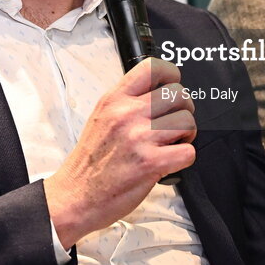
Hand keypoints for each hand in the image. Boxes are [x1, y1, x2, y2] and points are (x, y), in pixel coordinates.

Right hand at [44, 58, 195, 248]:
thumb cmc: (90, 161)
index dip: (172, 76)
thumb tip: (157, 91)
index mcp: (114, 100)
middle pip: (178, 95)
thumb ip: (126, 102)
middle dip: (183, 110)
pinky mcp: (151, 163)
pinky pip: (188, 152)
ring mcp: (139, 138)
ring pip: (187, 121)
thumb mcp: (101, 117)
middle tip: (174, 124)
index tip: (172, 87)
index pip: (153, 68)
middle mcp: (127, 114)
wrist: (75, 196)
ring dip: (186, 134)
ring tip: (172, 143)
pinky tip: (170, 160)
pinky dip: (184, 158)